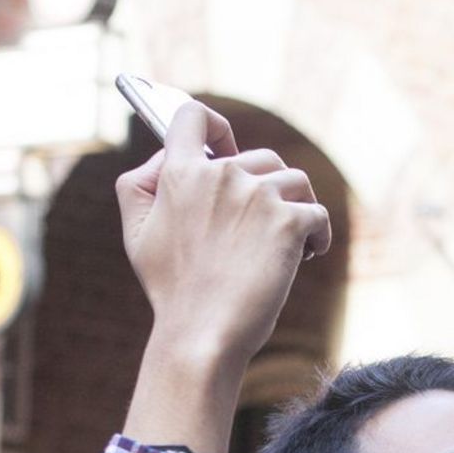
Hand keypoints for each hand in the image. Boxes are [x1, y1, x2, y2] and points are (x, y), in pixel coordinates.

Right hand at [117, 103, 332, 378]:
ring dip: (295, 208)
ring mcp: (257, 196)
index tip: (223, 147)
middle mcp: (220, 176)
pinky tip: (308, 254)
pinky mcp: (288, 222)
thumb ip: (140, 185)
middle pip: (260, 156)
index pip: (193, 117)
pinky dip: (317, 234)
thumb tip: (165, 155)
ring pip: (295, 181)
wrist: (202, 335)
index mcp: (180, 174)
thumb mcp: (135, 233)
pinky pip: (317, 213)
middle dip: (266, 190)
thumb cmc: (171, 289)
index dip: (214, 127)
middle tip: (259, 230)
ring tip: (287, 244)